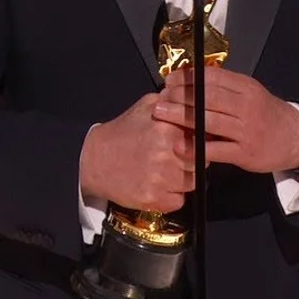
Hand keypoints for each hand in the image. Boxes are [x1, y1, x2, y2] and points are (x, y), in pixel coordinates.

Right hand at [80, 93, 194, 212]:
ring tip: (169, 169)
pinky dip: (173, 195)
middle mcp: (165, 154)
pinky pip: (180, 201)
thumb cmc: (122, 133)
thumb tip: (196, 97)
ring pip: (194, 182)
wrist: (95, 160)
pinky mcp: (154, 199)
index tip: (196, 139)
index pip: (203, 135)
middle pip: (202, 160)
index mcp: (166, 128)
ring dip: (186, 177)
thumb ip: (173, 101)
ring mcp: (160, 179)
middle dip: (195, 158)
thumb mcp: (146, 106)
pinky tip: (161, 184)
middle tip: (180, 156)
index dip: (201, 138)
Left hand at [153, 67, 298, 173]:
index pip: (213, 77)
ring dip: (182, 117)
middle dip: (180, 96)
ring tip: (161, 115)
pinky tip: (179, 146)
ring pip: (209, 120)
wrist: (295, 139)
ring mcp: (245, 130)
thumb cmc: (266, 114)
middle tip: (160, 97)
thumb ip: (226, 87)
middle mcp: (246, 106)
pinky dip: (196, 148)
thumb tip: (192, 79)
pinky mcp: (244, 153)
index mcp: (246, 87)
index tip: (170, 79)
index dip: (188, 77)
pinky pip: (216, 150)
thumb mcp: (251, 93)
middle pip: (208, 97)